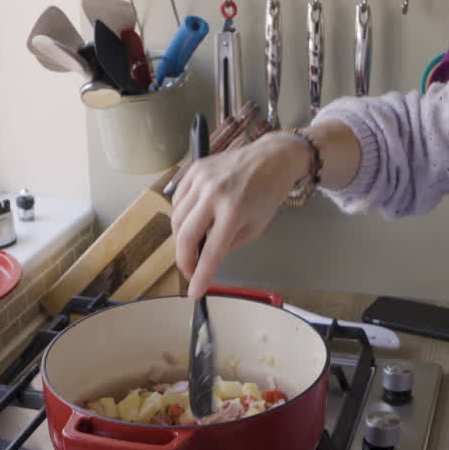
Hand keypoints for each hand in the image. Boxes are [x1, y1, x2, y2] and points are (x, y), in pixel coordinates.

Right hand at [171, 133, 307, 297]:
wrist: (272, 156)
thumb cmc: (269, 192)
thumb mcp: (256, 227)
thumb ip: (230, 244)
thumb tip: (207, 257)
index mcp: (234, 210)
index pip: (211, 252)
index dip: (200, 276)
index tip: (193, 292)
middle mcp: (213, 193)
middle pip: (185, 236)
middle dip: (183, 260)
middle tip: (190, 271)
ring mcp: (201, 179)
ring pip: (176, 218)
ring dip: (180, 238)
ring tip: (192, 246)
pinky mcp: (194, 169)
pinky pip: (178, 200)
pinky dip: (180, 215)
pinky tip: (191, 221)